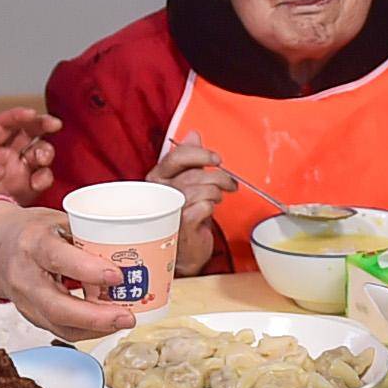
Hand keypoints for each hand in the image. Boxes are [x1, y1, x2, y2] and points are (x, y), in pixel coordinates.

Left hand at [0, 106, 61, 201]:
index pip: (6, 124)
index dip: (19, 116)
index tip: (31, 114)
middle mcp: (8, 154)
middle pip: (29, 131)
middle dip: (43, 124)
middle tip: (54, 124)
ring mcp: (20, 170)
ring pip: (39, 152)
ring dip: (45, 151)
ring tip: (41, 157)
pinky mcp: (29, 188)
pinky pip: (42, 178)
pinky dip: (44, 177)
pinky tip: (38, 181)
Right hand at [0, 201, 136, 339]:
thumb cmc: (30, 231)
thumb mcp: (57, 221)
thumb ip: (88, 236)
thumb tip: (130, 252)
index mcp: (32, 243)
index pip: (58, 259)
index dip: (89, 270)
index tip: (118, 276)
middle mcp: (24, 276)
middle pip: (58, 307)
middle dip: (97, 317)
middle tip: (127, 316)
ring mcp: (24, 301)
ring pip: (60, 325)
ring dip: (96, 328)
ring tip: (123, 321)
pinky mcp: (30, 315)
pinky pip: (60, 329)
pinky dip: (86, 329)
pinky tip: (106, 323)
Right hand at [147, 140, 236, 273]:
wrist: (183, 253)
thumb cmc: (184, 218)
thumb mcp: (187, 184)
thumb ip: (189, 160)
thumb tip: (193, 134)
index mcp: (158, 178)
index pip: (177, 156)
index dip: (200, 154)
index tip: (216, 160)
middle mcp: (159, 193)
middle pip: (195, 173)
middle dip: (219, 178)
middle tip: (229, 184)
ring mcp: (168, 210)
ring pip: (202, 190)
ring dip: (216, 194)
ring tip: (216, 200)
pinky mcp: (180, 226)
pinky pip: (204, 206)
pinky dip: (211, 208)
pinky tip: (208, 213)